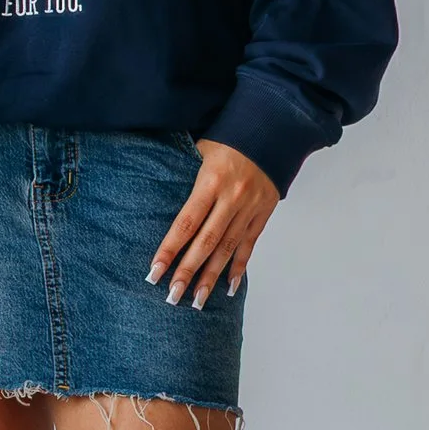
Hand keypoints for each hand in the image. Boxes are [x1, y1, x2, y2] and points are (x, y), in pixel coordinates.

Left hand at [148, 140, 279, 309]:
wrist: (273, 129)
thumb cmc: (230, 137)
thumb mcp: (201, 149)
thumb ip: (184, 175)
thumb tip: (156, 195)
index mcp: (212, 181)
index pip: (186, 223)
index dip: (170, 249)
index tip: (155, 271)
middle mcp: (232, 199)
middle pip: (206, 242)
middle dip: (188, 271)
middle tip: (173, 296)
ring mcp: (250, 208)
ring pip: (227, 249)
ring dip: (211, 277)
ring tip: (197, 300)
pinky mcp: (263, 213)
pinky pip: (249, 244)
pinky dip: (239, 267)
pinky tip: (229, 287)